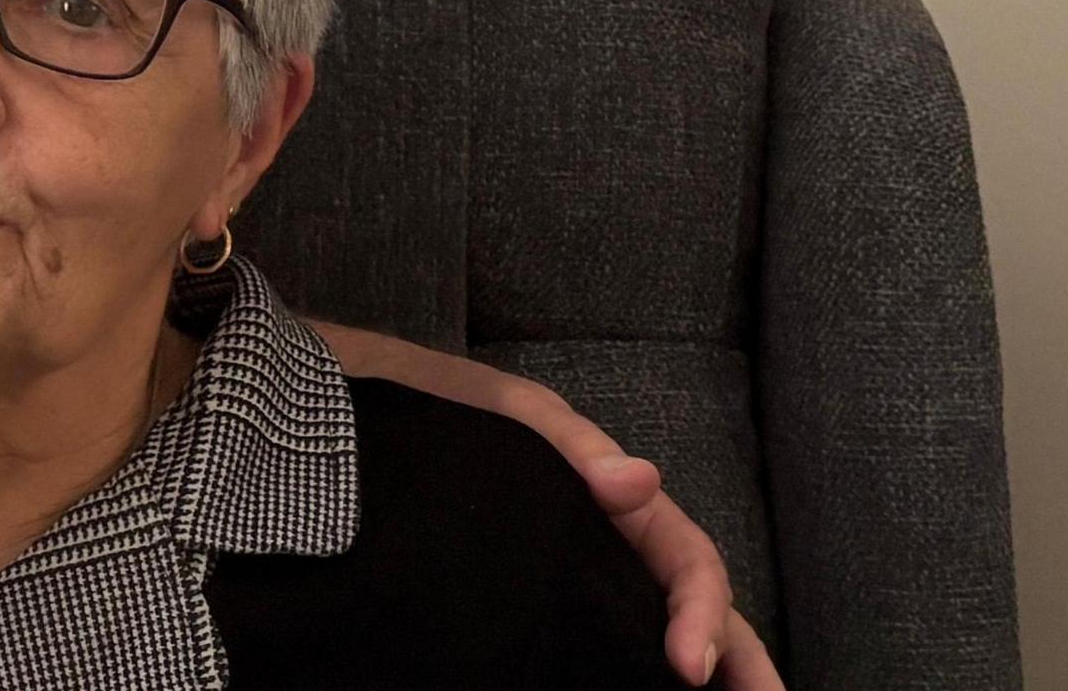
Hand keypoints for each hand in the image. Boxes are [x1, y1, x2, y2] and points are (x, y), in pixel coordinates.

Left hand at [314, 322, 779, 689]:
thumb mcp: (503, 414)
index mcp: (610, 498)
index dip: (702, 614)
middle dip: (734, 658)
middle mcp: (598, 540)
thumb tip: (641, 482)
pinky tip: (617, 689)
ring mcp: (558, 571)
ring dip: (693, 665)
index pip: (686, 561)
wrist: (333, 418)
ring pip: (637, 624)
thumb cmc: (430, 405)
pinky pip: (577, 636)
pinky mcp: (511, 595)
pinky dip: (613, 665)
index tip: (686, 669)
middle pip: (684, 605)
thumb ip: (573, 448)